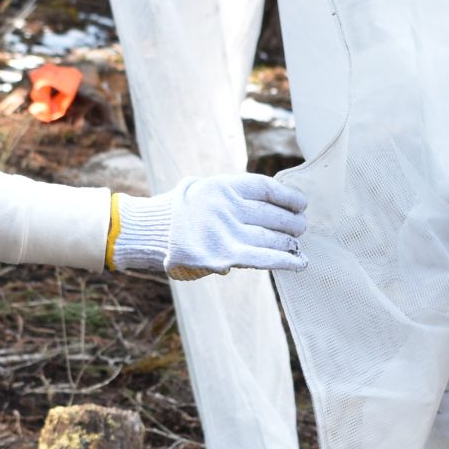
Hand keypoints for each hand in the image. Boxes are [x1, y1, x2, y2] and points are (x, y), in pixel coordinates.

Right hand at [109, 173, 308, 278]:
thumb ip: (231, 196)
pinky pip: (264, 257)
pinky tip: (300, 263)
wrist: (146, 234)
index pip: (265, 188)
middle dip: (291, 223)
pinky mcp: (223, 256)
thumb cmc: (178, 214)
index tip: (301, 204)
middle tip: (300, 228)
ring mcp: (225, 231)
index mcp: (221, 185)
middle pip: (271, 214)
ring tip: (298, 246)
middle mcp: (225, 206)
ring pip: (271, 237)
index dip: (288, 197)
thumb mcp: (201, 190)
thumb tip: (271, 205)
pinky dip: (286, 261)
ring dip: (289, 243)